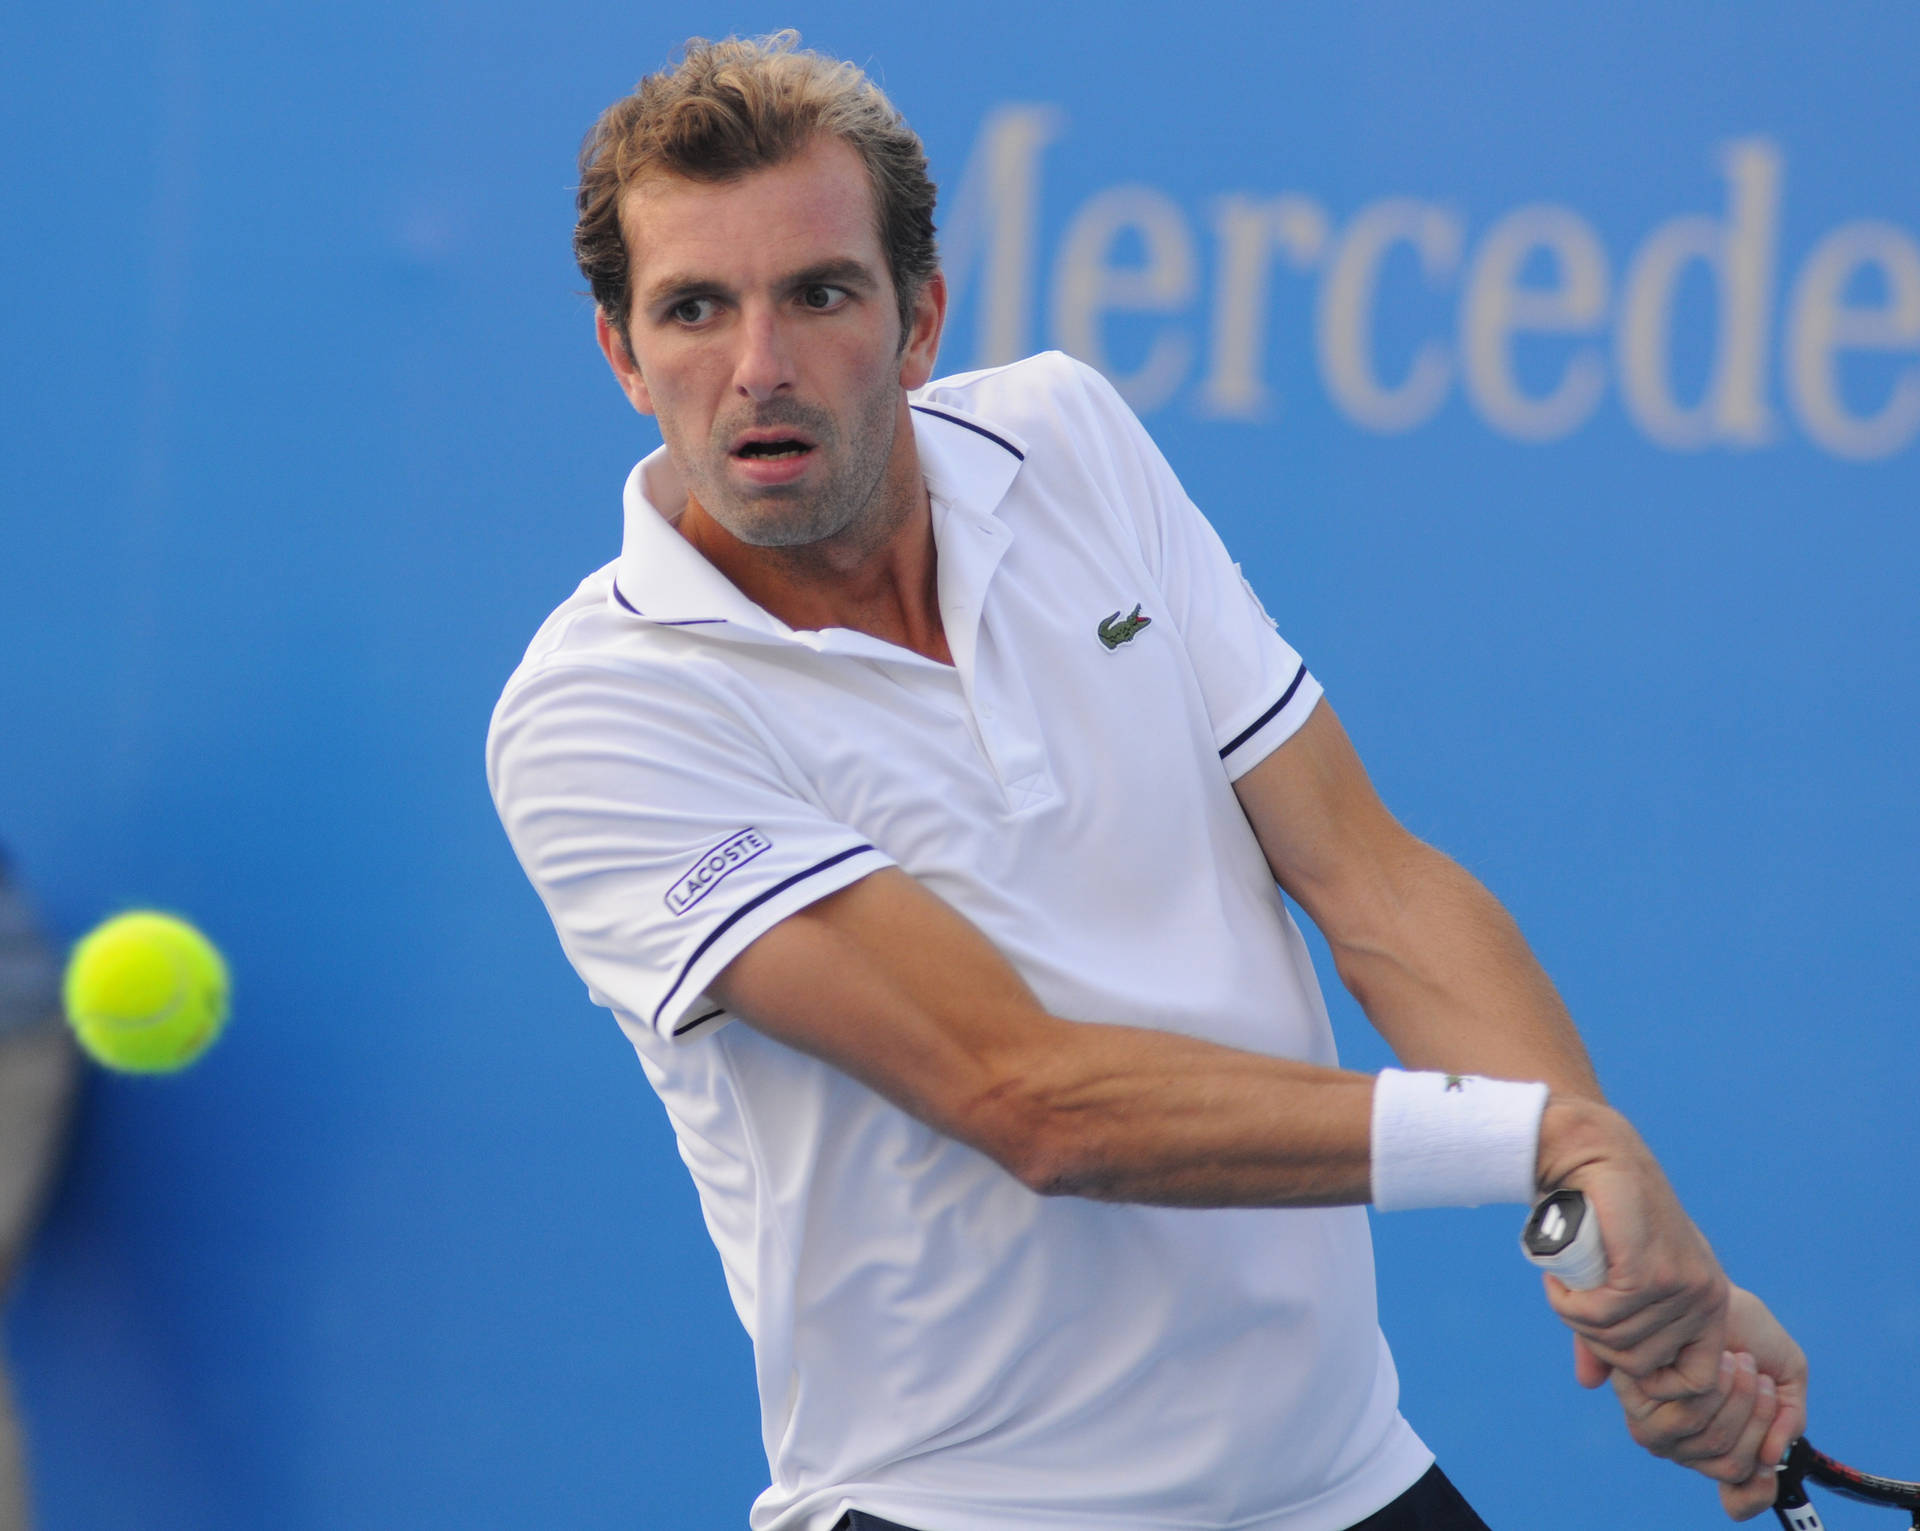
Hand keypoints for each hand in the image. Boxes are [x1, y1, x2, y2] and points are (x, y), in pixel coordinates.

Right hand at [1537, 1098, 1731, 1400]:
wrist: (1592, 1150)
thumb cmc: (1603, 1212)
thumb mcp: (1616, 1280)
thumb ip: (1609, 1330)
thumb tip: (1591, 1383)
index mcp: (1710, 1302)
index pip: (1697, 1380)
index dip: (1649, 1379)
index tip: (1607, 1345)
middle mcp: (1706, 1297)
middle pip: (1642, 1365)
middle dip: (1595, 1342)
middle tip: (1571, 1303)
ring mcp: (1681, 1285)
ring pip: (1617, 1341)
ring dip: (1575, 1319)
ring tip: (1562, 1285)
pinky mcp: (1648, 1269)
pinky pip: (1601, 1316)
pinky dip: (1569, 1305)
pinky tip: (1558, 1282)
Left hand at [1582, 1287, 1807, 1520]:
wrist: (1713, 1290)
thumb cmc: (1746, 1331)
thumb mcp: (1784, 1376)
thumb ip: (1787, 1419)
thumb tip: (1772, 1461)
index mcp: (1720, 1445)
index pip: (1740, 1495)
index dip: (1757, 1490)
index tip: (1771, 1463)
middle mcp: (1687, 1447)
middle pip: (1732, 1463)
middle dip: (1756, 1415)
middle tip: (1753, 1372)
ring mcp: (1661, 1431)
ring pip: (1712, 1442)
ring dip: (1737, 1399)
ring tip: (1735, 1360)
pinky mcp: (1638, 1403)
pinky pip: (1685, 1420)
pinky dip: (1713, 1391)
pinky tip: (1716, 1360)